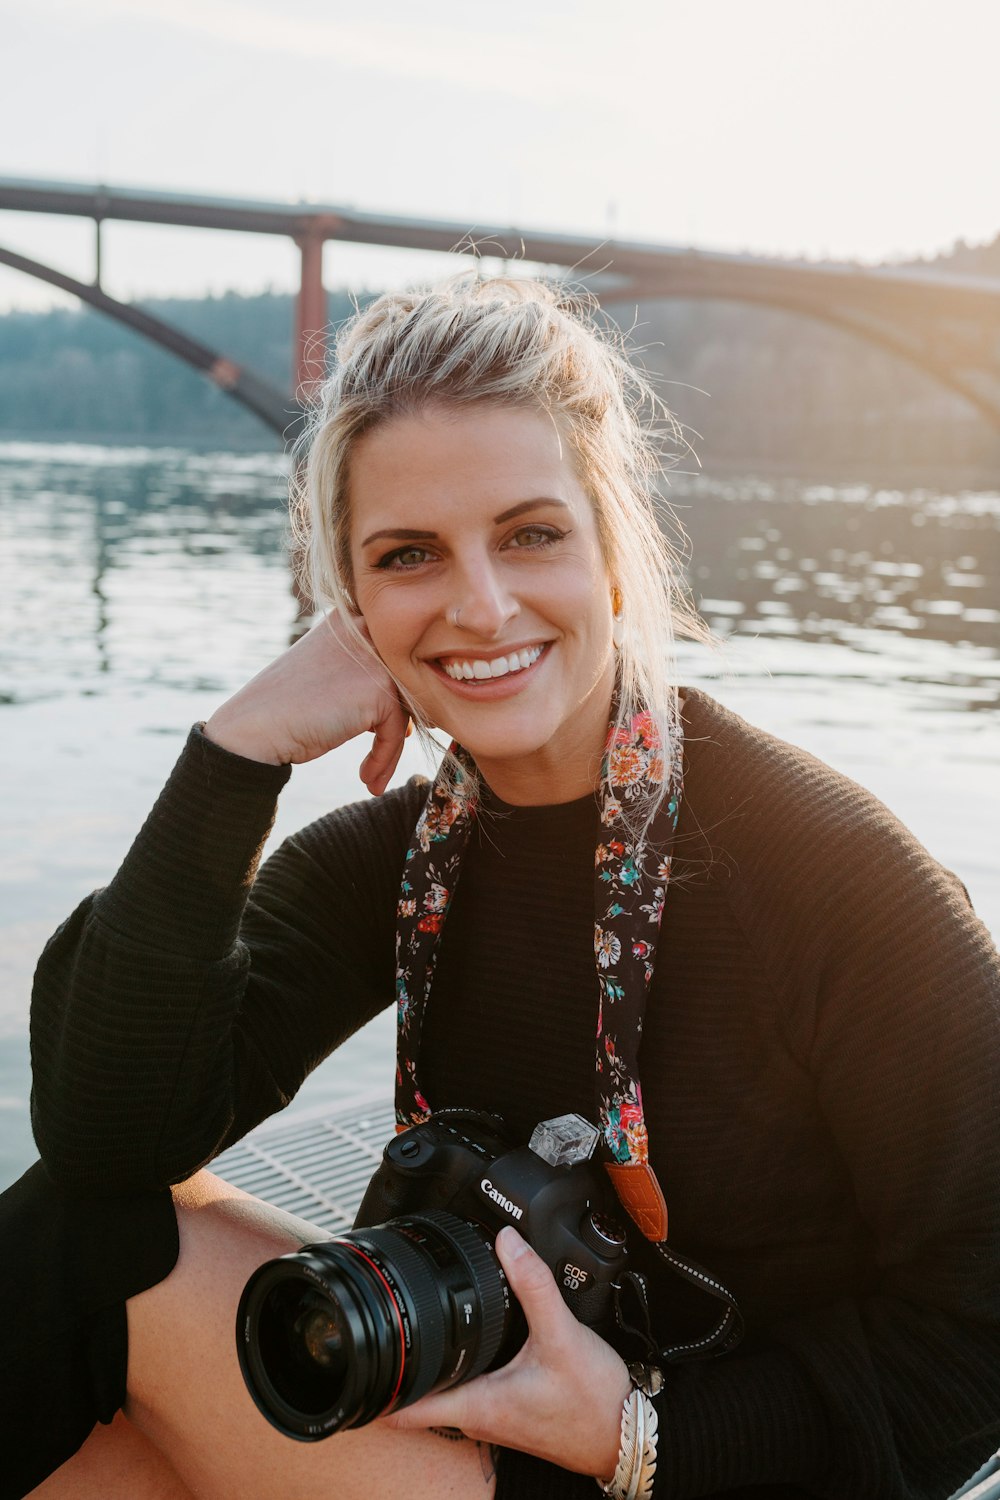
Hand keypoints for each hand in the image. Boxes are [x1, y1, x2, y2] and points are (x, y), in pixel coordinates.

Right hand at [203, 613, 410, 793]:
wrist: (255, 728)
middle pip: (405, 680)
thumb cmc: (285, 708)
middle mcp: (364, 630)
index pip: (391, 657)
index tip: (396, 731)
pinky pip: (397, 731)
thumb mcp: (330, 682)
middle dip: (402, 722)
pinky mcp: (379, 688)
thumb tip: (416, 715)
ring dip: (391, 748)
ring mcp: (373, 656)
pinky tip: (367, 779)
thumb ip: (366, 683)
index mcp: (348, 620)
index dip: (398, 696)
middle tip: (387, 754)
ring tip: (373, 775)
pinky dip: (384, 758)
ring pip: (406, 707)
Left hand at [382, 1226, 630, 1479]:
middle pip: (417, 1396)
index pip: (405, 1410)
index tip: (353, 1364)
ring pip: (443, 1391)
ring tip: (413, 1327)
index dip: (372, 1391)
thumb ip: (533, 1284)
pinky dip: (458, 1364)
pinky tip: (467, 1340)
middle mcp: (479, 1416)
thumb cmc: (595, 1402)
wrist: (629, 1434)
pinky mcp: (512, 1408)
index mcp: (478, 1406)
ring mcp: (494, 1415)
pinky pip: (470, 1387)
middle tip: (378, 1326)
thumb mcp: (562, 1334)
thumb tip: (507, 1240)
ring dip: (428, 1365)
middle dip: (396, 1365)